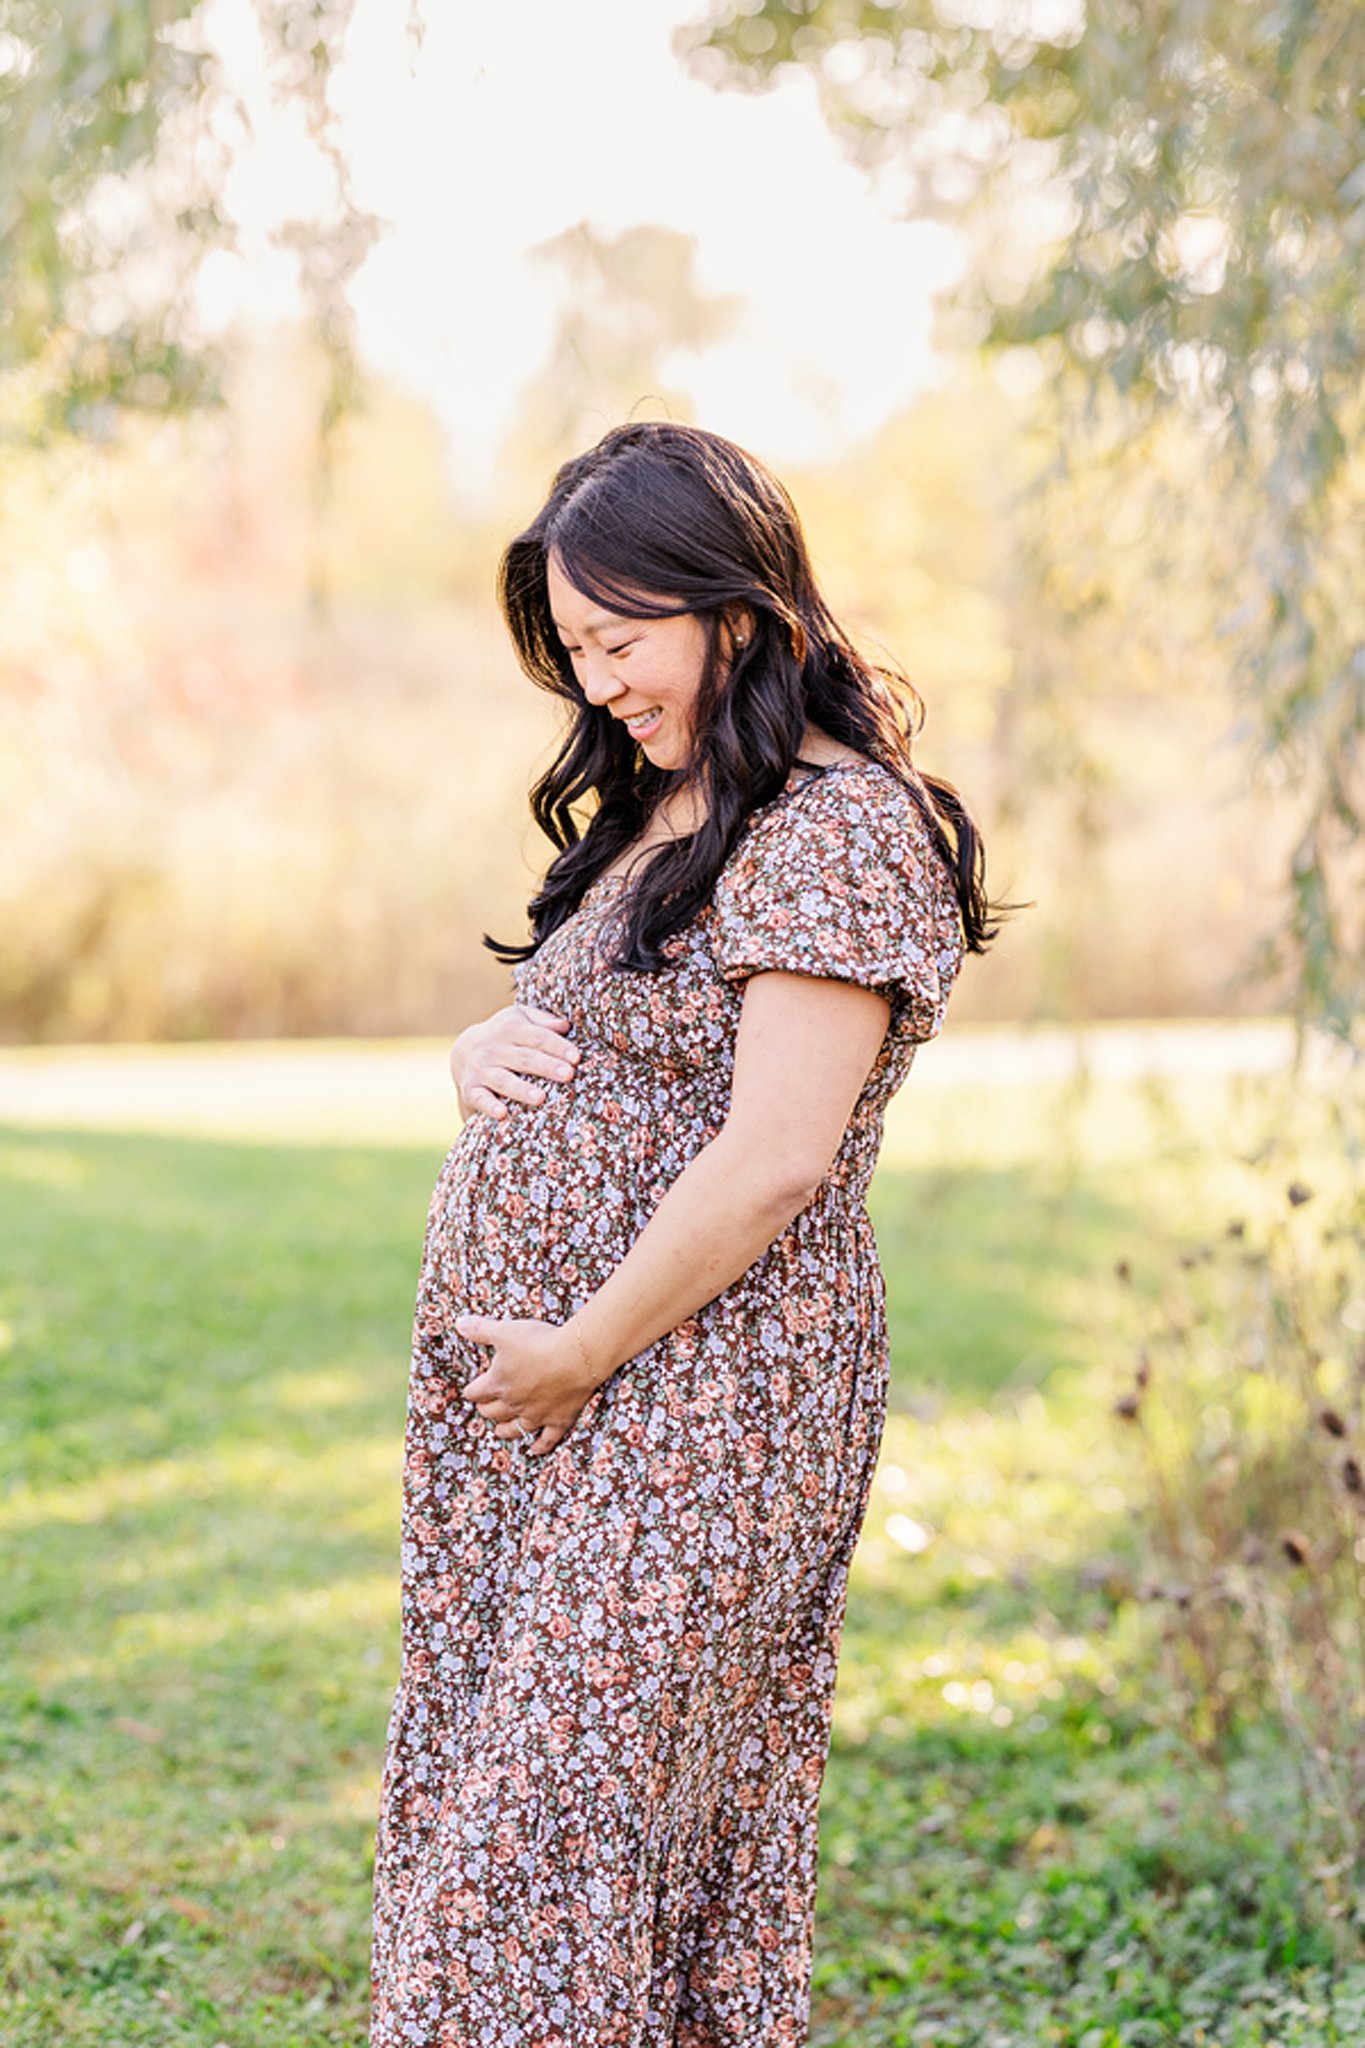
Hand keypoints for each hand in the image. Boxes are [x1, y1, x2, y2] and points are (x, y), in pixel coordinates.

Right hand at [450, 1002, 580, 1120]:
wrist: (463, 1049)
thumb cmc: (504, 1035)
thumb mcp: (519, 1018)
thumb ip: (542, 1021)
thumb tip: (565, 1025)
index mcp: (511, 1029)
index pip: (538, 1037)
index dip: (557, 1046)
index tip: (575, 1057)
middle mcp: (495, 1049)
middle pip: (524, 1058)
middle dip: (546, 1066)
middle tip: (567, 1074)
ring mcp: (482, 1070)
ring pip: (503, 1080)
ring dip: (521, 1089)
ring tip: (540, 1097)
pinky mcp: (470, 1089)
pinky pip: (480, 1098)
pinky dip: (489, 1106)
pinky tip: (502, 1113)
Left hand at [455, 1313, 601, 1456]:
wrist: (575, 1357)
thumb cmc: (539, 1342)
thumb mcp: (505, 1331)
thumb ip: (481, 1329)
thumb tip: (459, 1324)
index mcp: (497, 1383)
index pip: (475, 1392)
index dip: (472, 1390)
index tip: (472, 1389)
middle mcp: (513, 1403)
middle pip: (492, 1412)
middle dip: (486, 1409)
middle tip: (485, 1406)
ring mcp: (536, 1415)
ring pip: (514, 1429)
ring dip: (504, 1430)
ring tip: (499, 1430)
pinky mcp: (558, 1420)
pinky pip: (546, 1440)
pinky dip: (539, 1446)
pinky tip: (534, 1450)